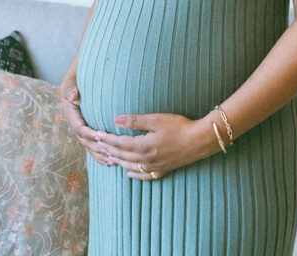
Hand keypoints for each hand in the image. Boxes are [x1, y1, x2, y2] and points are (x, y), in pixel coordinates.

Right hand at [59, 64, 112, 167]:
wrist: (80, 70)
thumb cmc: (78, 72)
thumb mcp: (72, 77)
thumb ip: (71, 86)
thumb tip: (73, 96)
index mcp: (70, 110)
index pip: (79, 127)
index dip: (89, 133)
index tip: (101, 136)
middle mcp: (74, 120)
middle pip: (85, 140)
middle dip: (97, 148)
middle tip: (111, 154)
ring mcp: (80, 124)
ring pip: (88, 145)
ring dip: (100, 154)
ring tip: (113, 161)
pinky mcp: (87, 126)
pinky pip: (92, 143)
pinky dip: (99, 153)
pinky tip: (110, 161)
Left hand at [95, 111, 218, 180]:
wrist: (199, 140)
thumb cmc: (179, 126)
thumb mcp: (156, 119)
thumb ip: (135, 120)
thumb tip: (115, 119)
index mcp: (143, 146)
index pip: (119, 143)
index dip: (106, 139)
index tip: (96, 134)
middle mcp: (146, 159)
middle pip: (122, 156)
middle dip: (108, 149)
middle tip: (97, 144)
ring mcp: (154, 167)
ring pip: (130, 167)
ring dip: (117, 161)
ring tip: (108, 156)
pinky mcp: (163, 170)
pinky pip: (144, 176)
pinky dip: (134, 175)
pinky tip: (128, 173)